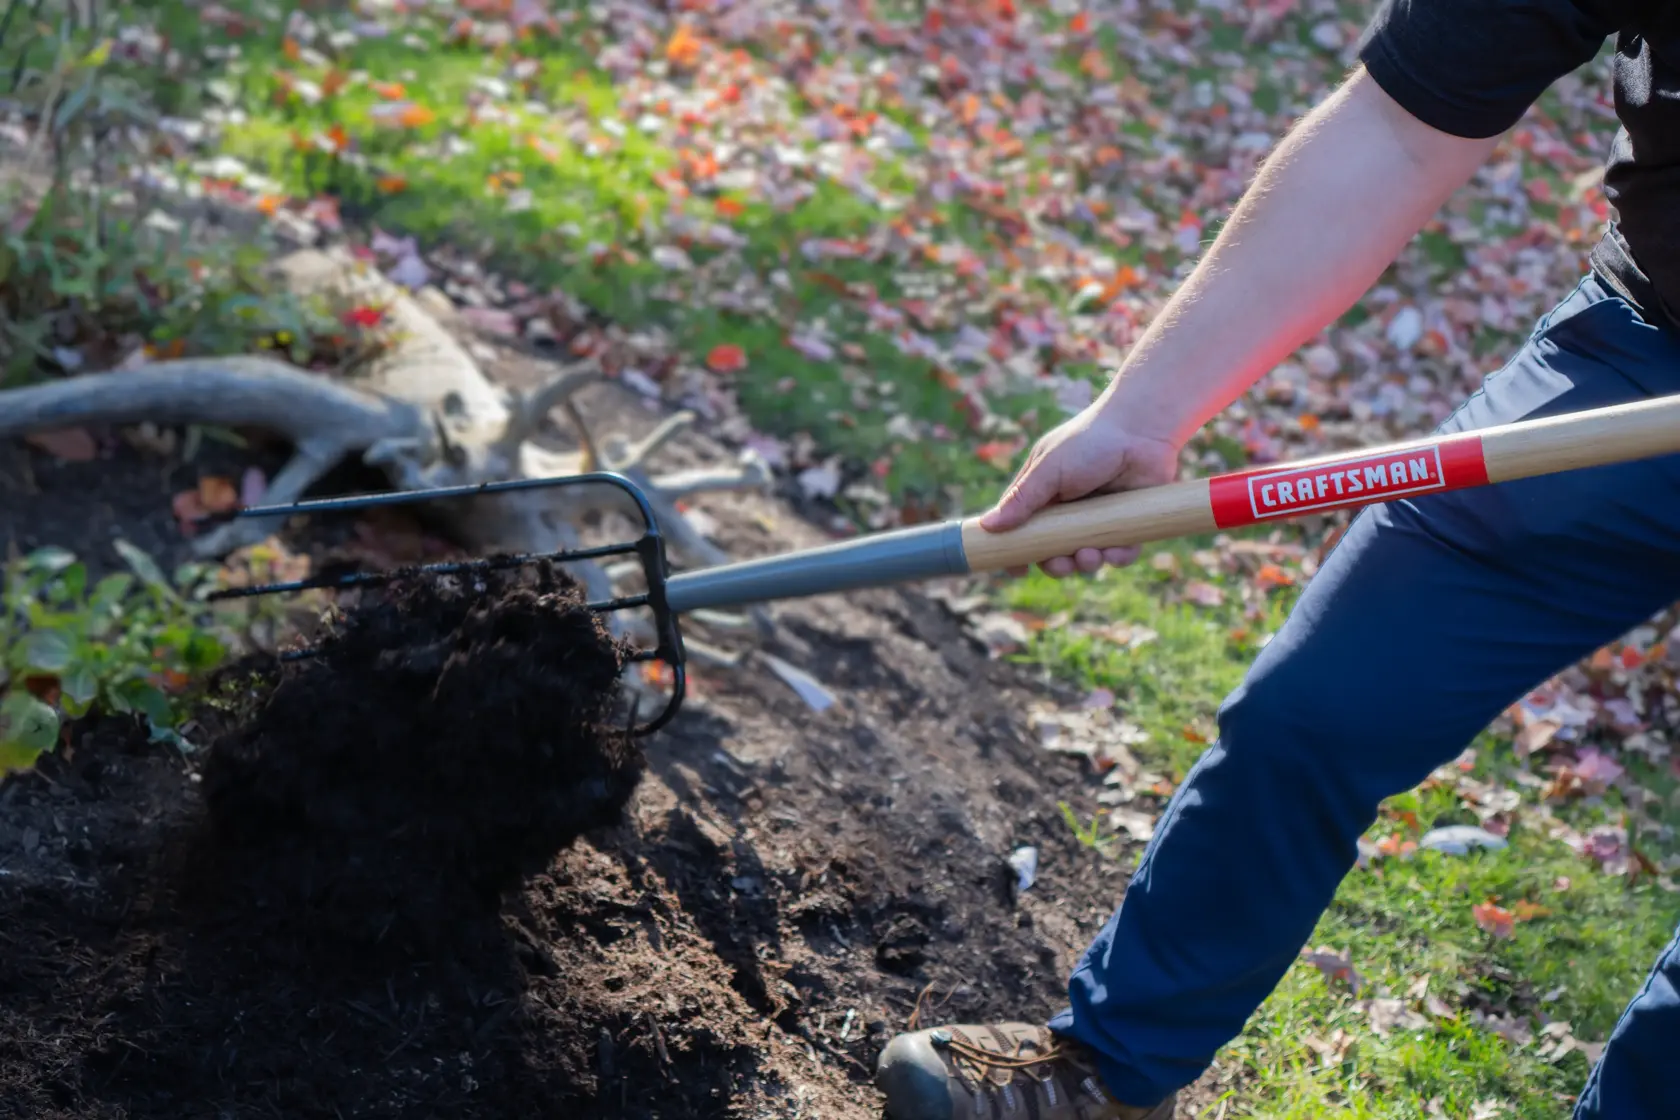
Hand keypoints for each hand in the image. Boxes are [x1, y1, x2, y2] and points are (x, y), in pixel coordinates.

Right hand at [979, 404, 1179, 576]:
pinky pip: (1121, 551)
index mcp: (1044, 494)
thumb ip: (1021, 499)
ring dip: (1085, 564)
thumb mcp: (1048, 469)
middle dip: (1055, 564)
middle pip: (1054, 550)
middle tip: (1060, 563)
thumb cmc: (1090, 441)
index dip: (1018, 551)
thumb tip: (987, 527)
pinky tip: (1114, 552)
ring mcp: (1099, 517)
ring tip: (1089, 555)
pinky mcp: (1128, 522)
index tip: (1015, 569)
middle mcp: (1069, 509)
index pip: (1024, 528)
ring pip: (1087, 556)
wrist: (1141, 427)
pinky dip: (1117, 557)